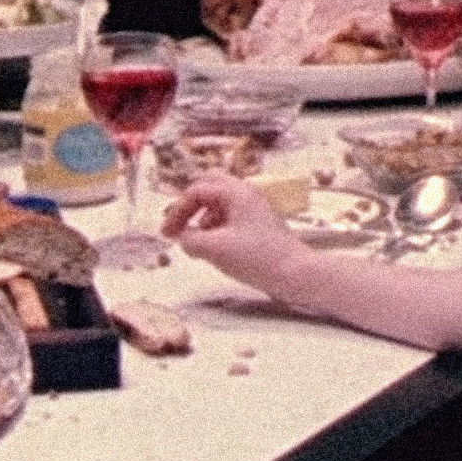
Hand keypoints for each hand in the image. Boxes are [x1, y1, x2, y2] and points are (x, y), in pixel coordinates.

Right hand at [162, 172, 304, 289]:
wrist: (295, 273)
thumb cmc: (257, 257)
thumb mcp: (215, 249)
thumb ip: (191, 239)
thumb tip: (182, 237)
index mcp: (236, 192)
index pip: (196, 190)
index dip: (177, 211)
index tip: (167, 234)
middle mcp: (246, 194)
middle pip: (209, 187)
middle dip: (190, 206)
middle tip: (178, 227)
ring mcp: (254, 208)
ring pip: (219, 203)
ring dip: (202, 219)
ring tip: (197, 244)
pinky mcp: (258, 225)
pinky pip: (230, 217)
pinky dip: (216, 229)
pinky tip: (215, 250)